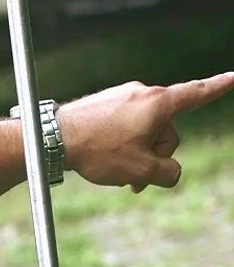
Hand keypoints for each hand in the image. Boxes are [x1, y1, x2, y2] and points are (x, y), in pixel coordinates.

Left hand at [58, 71, 233, 192]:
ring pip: (143, 132)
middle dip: (155, 156)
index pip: (197, 94)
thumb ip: (169, 173)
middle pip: (166, 130)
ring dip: (135, 154)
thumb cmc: (97, 151)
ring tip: (113, 170)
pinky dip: (120, 145)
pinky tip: (101, 159)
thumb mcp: (141, 171)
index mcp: (158, 102)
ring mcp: (121, 97)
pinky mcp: (104, 104)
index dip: (219, 87)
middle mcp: (142, 93)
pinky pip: (123, 128)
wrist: (51, 139)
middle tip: (132, 179)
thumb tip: (169, 172)